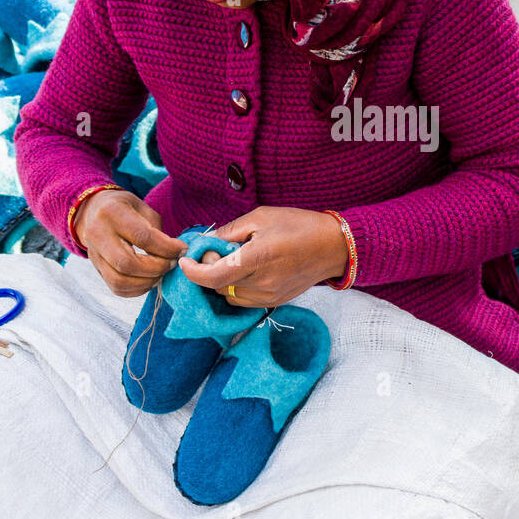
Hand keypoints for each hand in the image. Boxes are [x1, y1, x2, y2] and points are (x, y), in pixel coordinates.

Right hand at [73, 188, 185, 296]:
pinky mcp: (96, 268)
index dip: (166, 248)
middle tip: (172, 263)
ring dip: (147, 282)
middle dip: (157, 268)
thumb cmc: (124, 208)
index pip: (142, 237)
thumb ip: (156, 230)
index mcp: (112, 213)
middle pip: (127, 263)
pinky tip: (150, 279)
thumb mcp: (141, 207)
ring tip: (162, 273)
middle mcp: (98, 234)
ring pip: (120, 280)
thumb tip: (174, 253)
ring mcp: (93, 254)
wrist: (93, 211)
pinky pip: (116, 288)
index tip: (182, 250)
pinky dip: (137, 289)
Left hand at [177, 206, 348, 307]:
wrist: (333, 247)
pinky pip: (244, 301)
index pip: (213, 276)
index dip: (193, 271)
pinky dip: (235, 288)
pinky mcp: (275, 302)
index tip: (184, 262)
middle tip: (212, 252)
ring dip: (221, 281)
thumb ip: (231, 231)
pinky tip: (243, 272)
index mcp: (257, 258)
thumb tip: (207, 241)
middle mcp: (262, 283)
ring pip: (229, 296)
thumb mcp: (262, 217)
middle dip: (207, 271)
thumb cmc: (299, 225)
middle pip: (218, 286)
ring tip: (231, 261)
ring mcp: (269, 296)